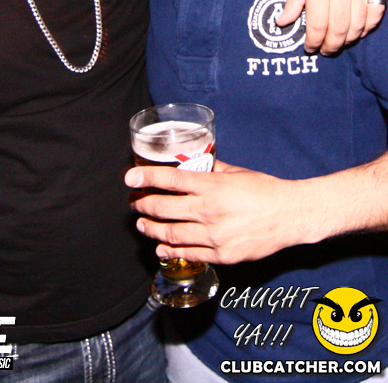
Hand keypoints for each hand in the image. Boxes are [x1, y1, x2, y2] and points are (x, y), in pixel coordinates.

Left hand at [125, 160, 317, 264]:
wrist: (290, 216)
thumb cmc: (264, 189)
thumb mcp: (235, 172)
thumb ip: (210, 169)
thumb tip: (190, 164)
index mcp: (212, 186)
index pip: (170, 180)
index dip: (145, 178)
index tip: (129, 179)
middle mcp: (209, 211)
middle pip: (164, 209)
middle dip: (143, 206)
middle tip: (134, 203)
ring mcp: (215, 235)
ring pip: (171, 234)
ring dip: (151, 229)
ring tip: (142, 225)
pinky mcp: (222, 255)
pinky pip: (189, 253)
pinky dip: (171, 250)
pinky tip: (161, 246)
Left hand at [277, 0, 384, 53]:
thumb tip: (282, 22)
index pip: (318, 24)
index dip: (313, 41)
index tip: (309, 47)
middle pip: (339, 29)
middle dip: (331, 46)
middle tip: (324, 50)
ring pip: (359, 23)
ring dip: (349, 39)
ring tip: (339, 42)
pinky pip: (377, 10)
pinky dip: (369, 25)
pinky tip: (359, 29)